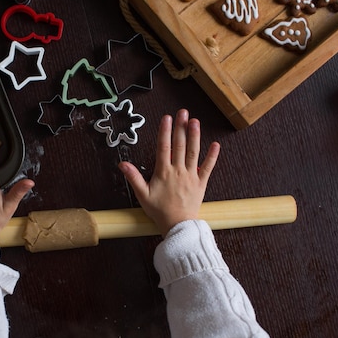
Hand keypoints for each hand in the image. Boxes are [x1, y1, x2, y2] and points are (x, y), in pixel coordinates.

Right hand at [118, 109, 219, 236]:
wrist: (177, 225)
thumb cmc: (159, 211)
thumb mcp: (142, 195)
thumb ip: (133, 178)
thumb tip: (122, 164)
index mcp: (163, 172)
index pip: (164, 147)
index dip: (165, 131)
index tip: (167, 118)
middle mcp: (178, 171)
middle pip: (180, 145)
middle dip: (181, 127)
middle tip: (183, 112)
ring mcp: (191, 176)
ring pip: (193, 152)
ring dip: (195, 136)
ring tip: (195, 121)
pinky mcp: (201, 183)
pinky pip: (208, 167)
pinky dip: (212, 156)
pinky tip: (215, 144)